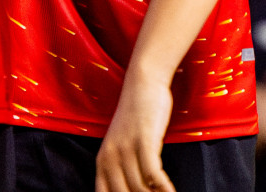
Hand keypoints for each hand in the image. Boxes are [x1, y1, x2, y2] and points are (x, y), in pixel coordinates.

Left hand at [96, 73, 174, 191]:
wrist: (143, 84)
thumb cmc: (136, 117)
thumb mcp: (122, 145)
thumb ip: (123, 170)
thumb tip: (136, 190)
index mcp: (101, 162)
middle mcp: (109, 158)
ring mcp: (126, 150)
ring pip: (141, 189)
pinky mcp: (143, 141)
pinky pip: (154, 175)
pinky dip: (164, 188)